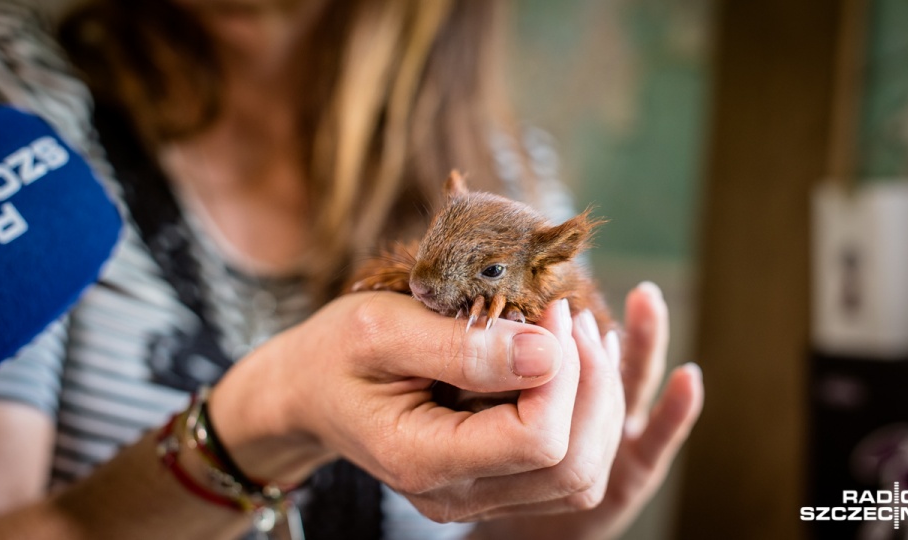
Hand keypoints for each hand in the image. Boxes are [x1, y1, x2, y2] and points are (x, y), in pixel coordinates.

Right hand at [208, 292, 610, 520]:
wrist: (311, 390)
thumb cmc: (337, 351)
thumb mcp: (382, 329)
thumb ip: (460, 346)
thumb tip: (546, 352)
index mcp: (422, 460)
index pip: (535, 440)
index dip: (561, 372)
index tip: (551, 309)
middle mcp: (456, 496)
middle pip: (570, 467)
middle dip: (590, 386)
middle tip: (574, 317)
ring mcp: (478, 495)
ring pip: (581, 473)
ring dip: (596, 402)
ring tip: (579, 335)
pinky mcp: (495, 481)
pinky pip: (567, 465)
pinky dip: (584, 414)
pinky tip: (572, 362)